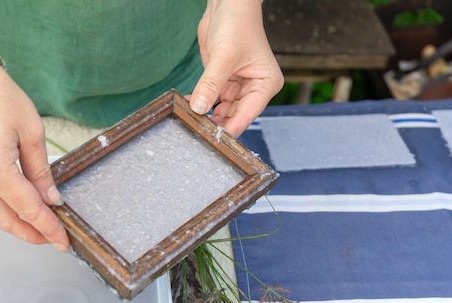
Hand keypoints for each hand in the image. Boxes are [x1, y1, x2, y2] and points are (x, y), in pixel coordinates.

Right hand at [0, 64, 69, 248]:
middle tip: (54, 238)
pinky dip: (0, 214)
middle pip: (7, 222)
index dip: (48, 228)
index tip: (63, 240)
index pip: (28, 210)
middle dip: (32, 234)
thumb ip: (42, 172)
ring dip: (15, 227)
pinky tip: (17, 211)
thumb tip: (52, 199)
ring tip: (38, 228)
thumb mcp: (31, 132)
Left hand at [190, 0, 283, 137]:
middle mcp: (253, 89)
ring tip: (189, 120)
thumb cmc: (237, 24)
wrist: (227, 4)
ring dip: (205, 115)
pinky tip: (186, 105)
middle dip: (216, 123)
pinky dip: (199, 103)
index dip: (230, 128)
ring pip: (220, 110)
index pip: (247, 115)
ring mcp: (237, 86)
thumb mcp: (223, 57)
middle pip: (234, 116)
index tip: (213, 140)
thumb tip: (198, 108)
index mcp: (265, 85)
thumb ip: (210, 85)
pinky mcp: (222, 81)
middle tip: (195, 131)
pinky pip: (210, 99)